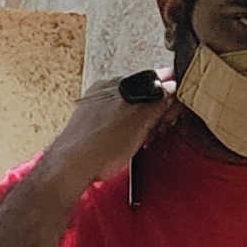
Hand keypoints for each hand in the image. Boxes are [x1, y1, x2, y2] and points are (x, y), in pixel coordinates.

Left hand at [40, 70, 172, 186]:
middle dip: (156, 111)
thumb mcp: (141, 121)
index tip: (175, 108)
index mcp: (116, 84)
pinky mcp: (91, 126)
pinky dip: (129, 132)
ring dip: (143, 124)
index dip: (169, 94)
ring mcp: (96, 109)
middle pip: (142, 95)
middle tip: (161, 127)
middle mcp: (104, 93)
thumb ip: (158, 101)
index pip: (152, 79)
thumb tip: (171, 87)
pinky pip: (118, 123)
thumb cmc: (101, 144)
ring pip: (131, 111)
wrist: (72, 167)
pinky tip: (129, 144)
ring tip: (144, 140)